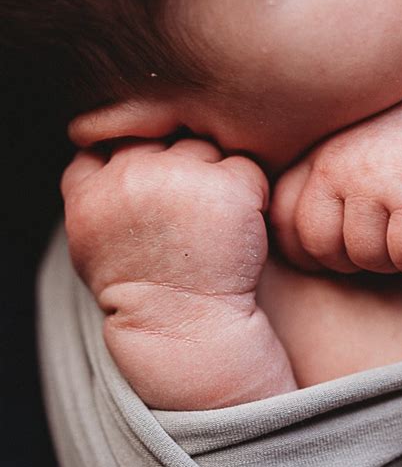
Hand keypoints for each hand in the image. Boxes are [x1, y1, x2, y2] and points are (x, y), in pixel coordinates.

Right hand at [61, 138, 294, 407]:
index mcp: (92, 191)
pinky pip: (243, 165)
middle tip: (185, 210)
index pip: (104, 139)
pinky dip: (247, 191)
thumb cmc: (141, 286)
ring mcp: (181, 178)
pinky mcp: (228, 187)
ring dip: (212, 174)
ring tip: (210, 221)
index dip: (128, 154)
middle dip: (173, 163)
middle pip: (159, 137)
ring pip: (202, 147)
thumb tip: (96, 146)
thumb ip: (92, 191)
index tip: (145, 182)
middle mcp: (132, 176)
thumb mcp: (90, 242)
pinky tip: (237, 225)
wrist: (185, 329)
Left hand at [271, 61, 401, 278]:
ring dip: (399, 256)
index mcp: (318, 153)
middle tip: (391, 237)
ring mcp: (372, 177)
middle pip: (317, 246)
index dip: (310, 249)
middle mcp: (335, 163)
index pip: (282, 219)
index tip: (345, 248)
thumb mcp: (359, 148)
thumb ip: (328, 182)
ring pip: (365, 256)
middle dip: (356, 258)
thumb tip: (307, 241)